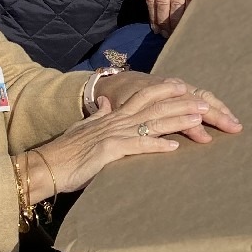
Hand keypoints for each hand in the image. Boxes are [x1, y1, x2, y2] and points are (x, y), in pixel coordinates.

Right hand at [29, 77, 240, 197]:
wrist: (45, 165)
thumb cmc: (66, 152)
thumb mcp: (84, 128)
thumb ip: (98, 115)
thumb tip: (105, 102)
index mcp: (112, 115)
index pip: (143, 97)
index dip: (165, 90)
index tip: (185, 86)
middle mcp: (115, 120)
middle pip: (155, 107)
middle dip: (181, 103)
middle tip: (206, 103)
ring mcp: (112, 134)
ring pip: (151, 123)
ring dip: (177, 120)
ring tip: (199, 119)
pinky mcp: (108, 151)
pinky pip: (137, 146)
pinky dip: (156, 146)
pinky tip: (174, 147)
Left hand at [146, 0, 249, 31]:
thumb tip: (165, 8)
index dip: (153, 16)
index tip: (156, 28)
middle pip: (161, 3)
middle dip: (163, 22)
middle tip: (167, 34)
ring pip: (175, 5)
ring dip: (174, 21)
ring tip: (177, 32)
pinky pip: (190, 1)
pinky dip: (188, 14)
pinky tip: (189, 22)